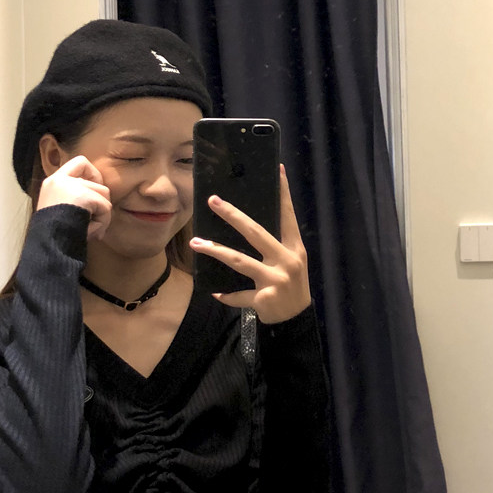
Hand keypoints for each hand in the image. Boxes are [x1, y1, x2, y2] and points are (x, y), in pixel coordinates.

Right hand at [37, 155, 111, 239]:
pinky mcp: (83, 196)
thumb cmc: (55, 237)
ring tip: (90, 230)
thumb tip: (104, 206)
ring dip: (102, 216)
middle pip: (99, 184)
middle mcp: (60, 180)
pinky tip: (90, 232)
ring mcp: (71, 186)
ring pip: (104, 195)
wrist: (47, 245)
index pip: (80, 163)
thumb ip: (77, 202)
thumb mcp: (62, 214)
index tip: (94, 195)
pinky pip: (105, 207)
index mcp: (53, 183)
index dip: (93, 175)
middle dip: (101, 205)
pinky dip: (102, 222)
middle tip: (93, 222)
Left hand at [189, 165, 310, 323]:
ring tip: (195, 243)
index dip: (283, 193)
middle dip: (232, 215)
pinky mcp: (263, 297)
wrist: (296, 321)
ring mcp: (275, 280)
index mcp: (295, 248)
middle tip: (213, 201)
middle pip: (255, 232)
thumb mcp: (291, 262)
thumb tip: (246, 224)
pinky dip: (226, 294)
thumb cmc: (290, 286)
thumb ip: (276, 245)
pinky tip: (215, 292)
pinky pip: (238, 294)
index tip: (276, 171)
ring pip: (239, 260)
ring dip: (215, 250)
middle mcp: (286, 260)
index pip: (287, 216)